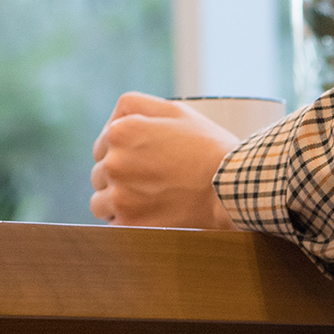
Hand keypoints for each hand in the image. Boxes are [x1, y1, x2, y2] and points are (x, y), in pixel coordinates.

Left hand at [90, 93, 239, 227]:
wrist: (233, 187)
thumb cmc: (209, 148)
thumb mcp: (175, 111)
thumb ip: (136, 107)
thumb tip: (111, 122)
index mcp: (120, 132)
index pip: (102, 146)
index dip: (123, 154)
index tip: (145, 163)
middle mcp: (113, 162)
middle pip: (100, 174)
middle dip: (120, 179)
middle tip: (151, 184)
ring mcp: (119, 195)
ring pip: (100, 202)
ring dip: (117, 204)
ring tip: (147, 204)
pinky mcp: (129, 223)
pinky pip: (113, 226)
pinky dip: (127, 224)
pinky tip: (149, 218)